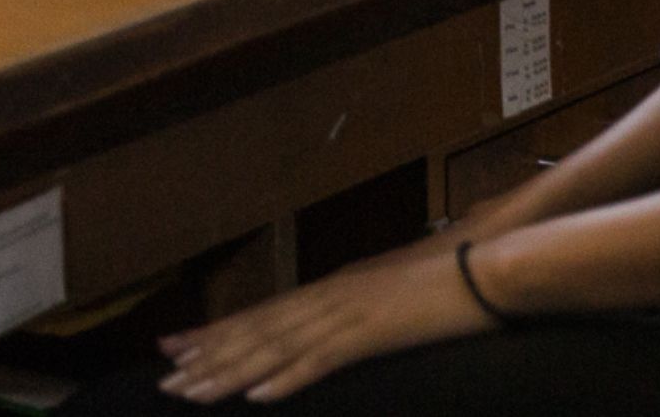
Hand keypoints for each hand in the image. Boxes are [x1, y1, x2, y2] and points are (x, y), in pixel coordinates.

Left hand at [155, 247, 489, 403]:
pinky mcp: (374, 332)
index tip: (177, 347)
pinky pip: (322, 360)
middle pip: (257, 329)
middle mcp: (331, 295)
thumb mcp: (396, 295)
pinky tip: (257, 395)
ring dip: (229, 371)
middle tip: (164, 375)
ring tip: (189, 391)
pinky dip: (287, 377)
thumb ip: (364, 308)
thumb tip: (343, 323)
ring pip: (276, 346)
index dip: (218, 332)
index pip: (264, 313)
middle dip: (207, 354)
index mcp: (335, 288)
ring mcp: (350, 312)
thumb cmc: (452, 279)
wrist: (495, 264)